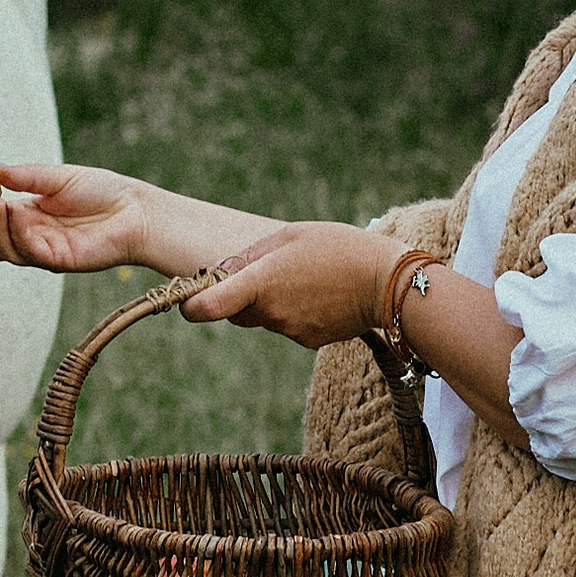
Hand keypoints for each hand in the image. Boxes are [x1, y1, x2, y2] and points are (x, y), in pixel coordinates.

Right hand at [0, 157, 151, 273]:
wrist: (136, 209)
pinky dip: (16, 233)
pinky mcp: (57, 261)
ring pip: (2, 250)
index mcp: (26, 215)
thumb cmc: (102, 191)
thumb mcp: (56, 177)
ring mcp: (42, 251)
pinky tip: (15, 212)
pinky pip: (28, 252)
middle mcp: (29, 236)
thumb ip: (24, 176)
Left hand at [181, 222, 390, 349]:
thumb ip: (251, 255)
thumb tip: (222, 272)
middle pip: (236, 311)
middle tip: (264, 272)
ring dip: (272, 301)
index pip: (208, 307)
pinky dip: (296, 312)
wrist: (388, 283)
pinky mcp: (308, 340)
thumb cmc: (340, 248)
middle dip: (239, 296)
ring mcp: (290, 330)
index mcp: (261, 282)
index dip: (190, 306)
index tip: (187, 301)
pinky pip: (288, 325)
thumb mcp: (291, 236)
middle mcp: (271, 312)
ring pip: (264, 317)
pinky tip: (320, 293)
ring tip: (305, 277)